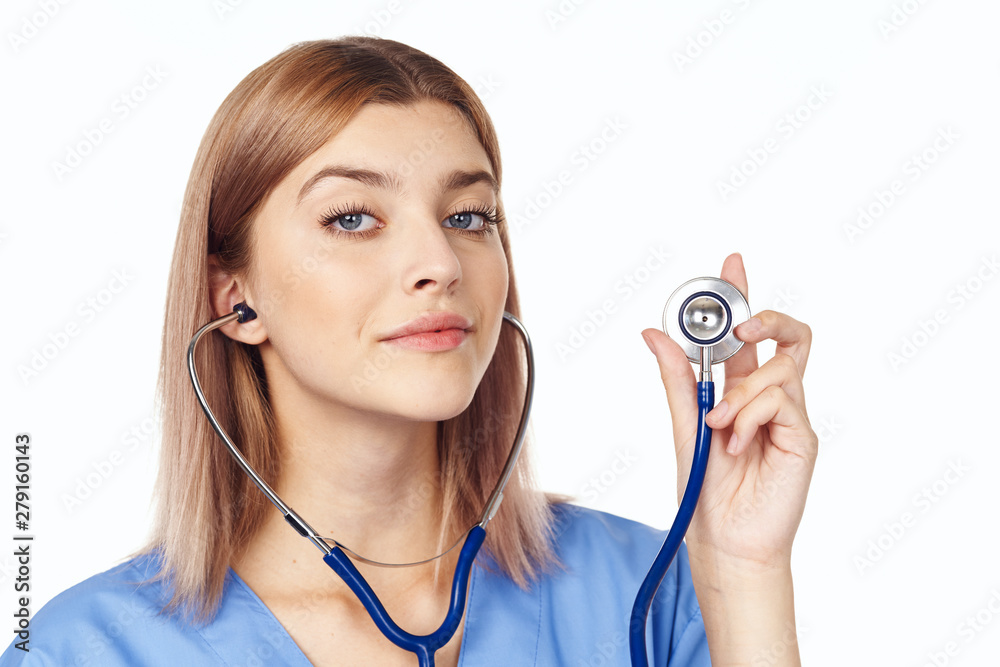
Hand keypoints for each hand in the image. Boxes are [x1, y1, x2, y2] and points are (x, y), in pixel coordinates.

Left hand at [641, 253, 817, 569]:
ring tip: (719, 425)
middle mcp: (767, 396)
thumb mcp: (684, 423)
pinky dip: (751, 416)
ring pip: (779, 368)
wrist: (724, 538)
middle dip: (768, 318)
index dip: (743, 294)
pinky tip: (737, 443)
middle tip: (744, 326)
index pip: (746, 333)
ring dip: (741, 393)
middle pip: (788, 336)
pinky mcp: (802, 436)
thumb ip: (677, 378)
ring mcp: (788, 415)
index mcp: (737, 388)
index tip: (733, 261)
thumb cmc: (705, 489)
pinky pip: (782, 401)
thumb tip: (654, 333)